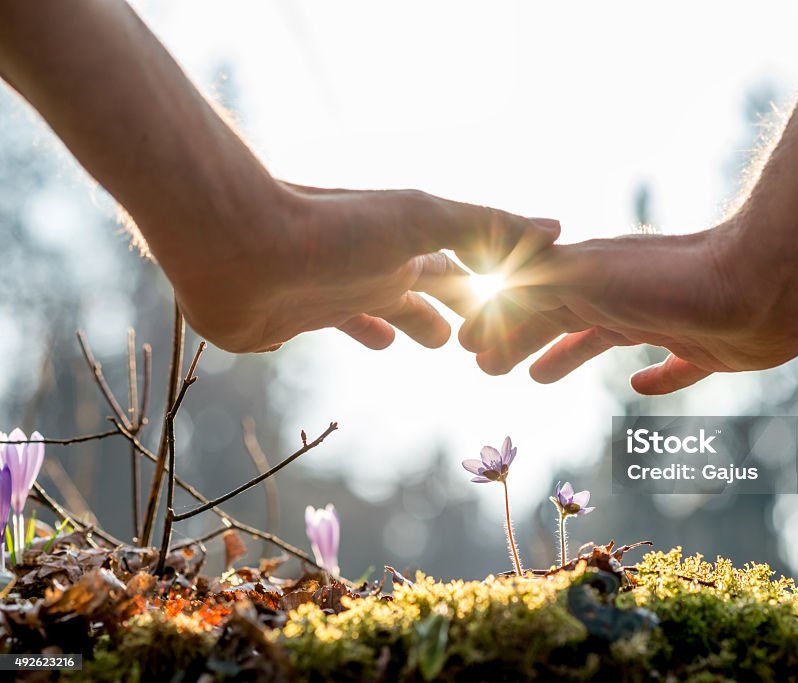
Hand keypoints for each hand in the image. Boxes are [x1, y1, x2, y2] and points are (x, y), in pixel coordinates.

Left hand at [168, 183, 559, 352]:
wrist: (235, 246)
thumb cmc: (332, 230)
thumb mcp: (420, 220)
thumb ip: (486, 226)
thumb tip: (557, 228)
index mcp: (408, 243)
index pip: (464, 264)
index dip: (494, 283)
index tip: (522, 303)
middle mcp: (377, 264)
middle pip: (428, 287)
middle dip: (456, 307)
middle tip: (481, 335)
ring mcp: (338, 290)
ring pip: (386, 308)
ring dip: (411, 321)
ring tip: (431, 342)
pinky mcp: (299, 318)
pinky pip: (338, 326)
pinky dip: (362, 333)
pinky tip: (371, 342)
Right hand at [459, 217, 797, 393]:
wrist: (768, 280)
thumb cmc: (672, 282)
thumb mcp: (585, 280)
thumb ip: (534, 289)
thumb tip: (487, 305)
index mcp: (590, 280)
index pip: (528, 304)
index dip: (497, 327)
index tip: (469, 350)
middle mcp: (623, 295)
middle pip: (558, 320)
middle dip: (523, 339)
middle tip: (492, 367)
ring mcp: (665, 319)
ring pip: (603, 339)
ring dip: (568, 355)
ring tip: (541, 377)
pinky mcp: (709, 348)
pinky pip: (673, 366)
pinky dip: (655, 378)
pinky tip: (642, 387)